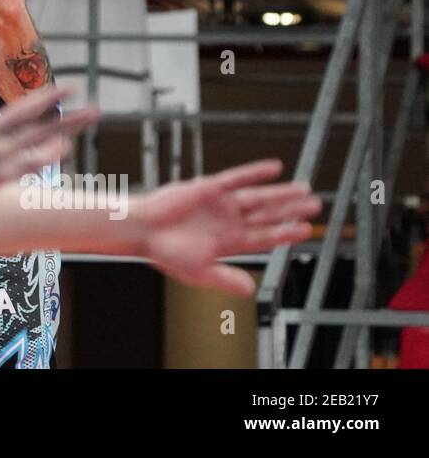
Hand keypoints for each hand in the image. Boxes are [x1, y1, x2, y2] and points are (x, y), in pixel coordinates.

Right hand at [133, 160, 320, 295]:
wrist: (142, 229)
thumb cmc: (165, 252)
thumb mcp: (199, 271)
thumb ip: (226, 278)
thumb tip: (251, 290)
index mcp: (228, 242)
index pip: (265, 237)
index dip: (286, 233)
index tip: (306, 229)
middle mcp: (228, 221)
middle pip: (267, 215)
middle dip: (292, 210)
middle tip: (316, 205)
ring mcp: (220, 203)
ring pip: (258, 197)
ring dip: (281, 193)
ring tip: (304, 189)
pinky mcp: (209, 187)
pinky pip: (237, 178)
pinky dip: (256, 172)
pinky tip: (275, 168)